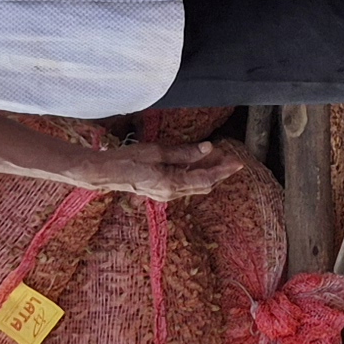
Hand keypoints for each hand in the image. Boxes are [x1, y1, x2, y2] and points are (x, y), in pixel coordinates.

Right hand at [92, 140, 239, 199]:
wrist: (106, 173)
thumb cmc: (128, 160)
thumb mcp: (158, 151)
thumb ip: (184, 152)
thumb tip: (207, 148)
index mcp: (172, 184)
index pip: (206, 179)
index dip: (223, 170)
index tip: (237, 162)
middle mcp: (172, 193)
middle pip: (204, 185)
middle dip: (219, 172)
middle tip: (230, 158)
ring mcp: (166, 194)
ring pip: (195, 185)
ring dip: (208, 172)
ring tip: (217, 157)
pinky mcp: (161, 190)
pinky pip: (185, 183)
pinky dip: (195, 173)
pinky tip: (198, 162)